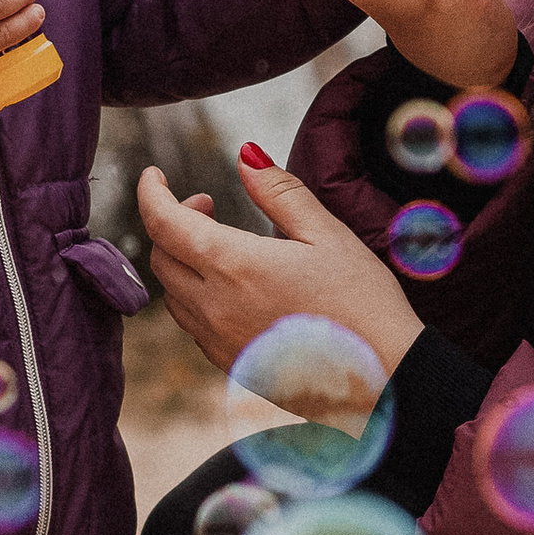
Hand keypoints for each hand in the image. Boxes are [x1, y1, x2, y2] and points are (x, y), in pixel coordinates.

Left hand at [139, 151, 424, 383]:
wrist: (383, 379)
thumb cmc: (362, 303)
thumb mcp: (326, 234)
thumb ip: (280, 192)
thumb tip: (246, 155)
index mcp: (234, 266)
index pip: (162, 223)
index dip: (151, 192)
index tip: (155, 175)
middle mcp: (214, 307)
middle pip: (161, 257)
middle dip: (172, 223)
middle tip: (209, 206)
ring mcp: (219, 342)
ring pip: (173, 295)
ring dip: (183, 262)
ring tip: (225, 246)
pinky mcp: (231, 366)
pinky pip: (194, 325)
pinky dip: (198, 296)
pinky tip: (236, 289)